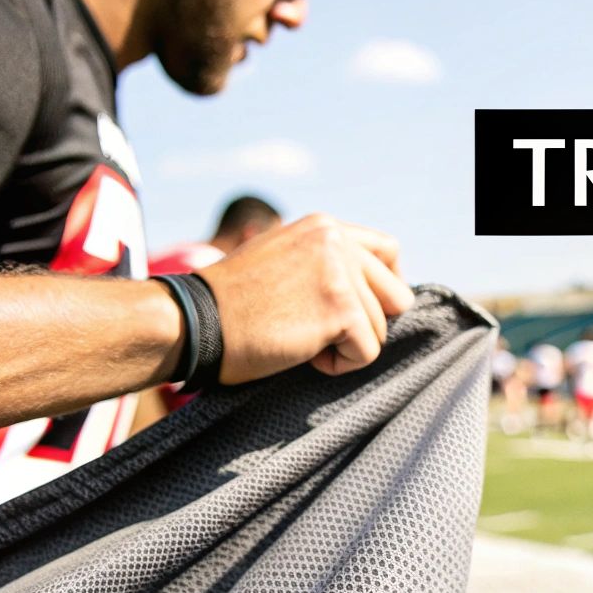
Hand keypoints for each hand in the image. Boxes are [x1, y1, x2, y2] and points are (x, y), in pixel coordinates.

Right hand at [197, 214, 415, 383]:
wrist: (196, 323)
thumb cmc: (231, 303)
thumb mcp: (282, 257)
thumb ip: (325, 260)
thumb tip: (369, 285)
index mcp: (324, 226)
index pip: (388, 251)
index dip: (383, 287)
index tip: (360, 310)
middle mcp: (336, 241)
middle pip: (396, 295)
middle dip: (366, 322)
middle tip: (322, 331)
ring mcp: (341, 273)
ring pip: (381, 328)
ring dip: (345, 345)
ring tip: (299, 338)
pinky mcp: (340, 309)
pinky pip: (368, 352)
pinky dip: (339, 365)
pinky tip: (303, 354)